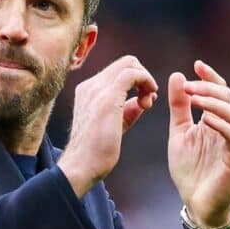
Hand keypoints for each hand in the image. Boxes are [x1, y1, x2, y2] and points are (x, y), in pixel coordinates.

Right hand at [58, 55, 156, 197]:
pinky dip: (147, 82)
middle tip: (148, 102)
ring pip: (130, 64)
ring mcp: (97, 89)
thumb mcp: (113, 126)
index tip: (144, 102)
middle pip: (126, 62)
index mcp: (89, 91)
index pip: (118, 71)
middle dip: (144, 78)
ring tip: (147, 103)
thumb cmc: (95, 152)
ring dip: (146, 80)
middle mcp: (91, 85)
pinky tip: (147, 102)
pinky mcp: (107, 97)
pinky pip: (133, 74)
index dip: (137, 82)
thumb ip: (126, 111)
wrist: (81, 165)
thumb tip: (141, 102)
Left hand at [167, 60, 229, 227]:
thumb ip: (179, 107)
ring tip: (195, 99)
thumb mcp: (179, 133)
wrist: (197, 205)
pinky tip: (205, 119)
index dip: (210, 77)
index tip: (196, 65)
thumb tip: (177, 76)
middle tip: (189, 85)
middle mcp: (227, 129)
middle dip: (209, 88)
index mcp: (214, 121)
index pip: (218, 92)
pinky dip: (221, 126)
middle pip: (227, 99)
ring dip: (214, 104)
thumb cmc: (190, 171)